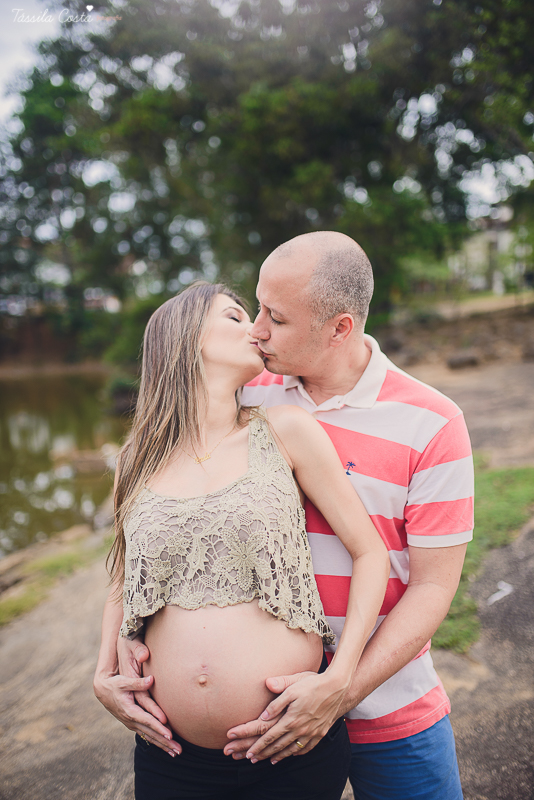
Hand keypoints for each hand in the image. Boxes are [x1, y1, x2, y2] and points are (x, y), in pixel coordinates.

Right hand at [94, 637, 180, 756]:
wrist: (103, 691)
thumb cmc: (114, 685)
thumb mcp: (123, 682)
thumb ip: (137, 682)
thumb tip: (151, 679)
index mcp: (130, 711)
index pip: (147, 721)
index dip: (159, 728)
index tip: (170, 735)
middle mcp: (131, 721)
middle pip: (151, 734)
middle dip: (165, 742)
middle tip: (178, 751)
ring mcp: (132, 724)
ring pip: (149, 737)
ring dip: (163, 745)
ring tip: (175, 753)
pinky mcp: (133, 724)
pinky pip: (147, 735)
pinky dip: (157, 742)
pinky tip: (165, 747)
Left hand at [225, 669, 344, 762]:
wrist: (337, 687)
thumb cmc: (312, 683)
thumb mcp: (292, 687)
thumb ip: (276, 701)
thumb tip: (263, 715)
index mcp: (291, 719)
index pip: (270, 736)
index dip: (258, 746)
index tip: (248, 753)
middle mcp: (301, 729)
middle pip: (279, 746)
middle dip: (264, 753)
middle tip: (251, 759)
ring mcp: (311, 732)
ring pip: (292, 749)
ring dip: (279, 756)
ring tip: (269, 761)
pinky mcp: (320, 732)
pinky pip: (306, 748)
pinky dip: (297, 753)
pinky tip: (292, 754)